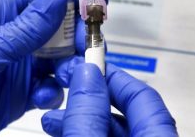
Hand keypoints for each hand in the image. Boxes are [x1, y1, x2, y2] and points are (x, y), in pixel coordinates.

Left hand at [0, 0, 73, 135]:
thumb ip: (25, 27)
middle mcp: (9, 35)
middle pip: (55, 23)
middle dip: (74, 31)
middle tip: (86, 42)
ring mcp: (16, 63)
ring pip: (57, 55)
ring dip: (69, 63)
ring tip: (67, 74)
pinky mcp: (20, 90)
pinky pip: (49, 85)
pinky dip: (52, 90)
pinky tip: (41, 96)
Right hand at [42, 61, 177, 136]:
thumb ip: (88, 114)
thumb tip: (86, 75)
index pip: (142, 95)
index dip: (112, 75)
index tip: (87, 64)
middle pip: (125, 111)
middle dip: (89, 95)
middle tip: (65, 85)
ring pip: (111, 128)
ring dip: (81, 116)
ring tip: (52, 116)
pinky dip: (84, 132)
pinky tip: (62, 130)